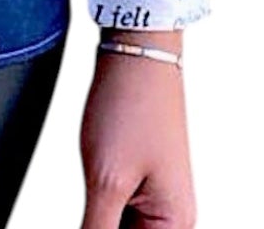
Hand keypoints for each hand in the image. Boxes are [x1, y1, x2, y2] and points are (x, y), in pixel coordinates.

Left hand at [79, 32, 195, 228]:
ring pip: (121, 226)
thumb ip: (96, 228)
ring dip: (98, 218)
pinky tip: (88, 194)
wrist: (136, 51)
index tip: (89, 216)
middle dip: (100, 225)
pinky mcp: (138, 180)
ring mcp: (154, 198)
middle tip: (90, 196)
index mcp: (175, 225)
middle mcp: (172, 217)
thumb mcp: (106, 179)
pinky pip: (117, 212)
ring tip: (91, 187)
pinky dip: (98, 211)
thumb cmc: (131, 105)